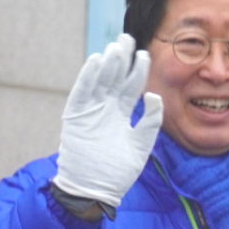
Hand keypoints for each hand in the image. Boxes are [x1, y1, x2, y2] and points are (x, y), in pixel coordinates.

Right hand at [54, 33, 163, 208]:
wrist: (94, 190)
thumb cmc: (117, 172)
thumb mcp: (141, 147)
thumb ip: (150, 122)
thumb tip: (153, 95)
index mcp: (120, 114)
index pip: (130, 87)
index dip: (137, 71)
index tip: (145, 54)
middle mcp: (104, 109)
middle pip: (113, 78)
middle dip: (121, 59)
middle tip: (128, 38)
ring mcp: (89, 112)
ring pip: (98, 81)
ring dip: (107, 64)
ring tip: (116, 47)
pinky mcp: (75, 118)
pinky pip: (81, 93)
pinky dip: (87, 78)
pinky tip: (96, 61)